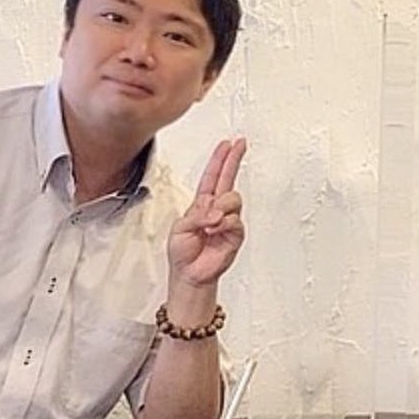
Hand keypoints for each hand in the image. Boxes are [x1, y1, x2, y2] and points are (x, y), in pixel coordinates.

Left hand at [167, 138, 246, 286]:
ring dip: (220, 208)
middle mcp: (216, 209)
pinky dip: (223, 224)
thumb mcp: (180, 228)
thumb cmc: (182, 252)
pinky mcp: (235, 235)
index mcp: (202, 203)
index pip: (213, 176)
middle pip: (228, 179)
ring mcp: (227, 221)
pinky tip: (214, 230)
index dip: (220, 159)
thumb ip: (197, 215)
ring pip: (233, 199)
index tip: (228, 144)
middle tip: (239, 146)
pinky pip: (235, 221)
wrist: (190, 274)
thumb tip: (214, 213)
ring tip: (209, 222)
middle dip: (233, 160)